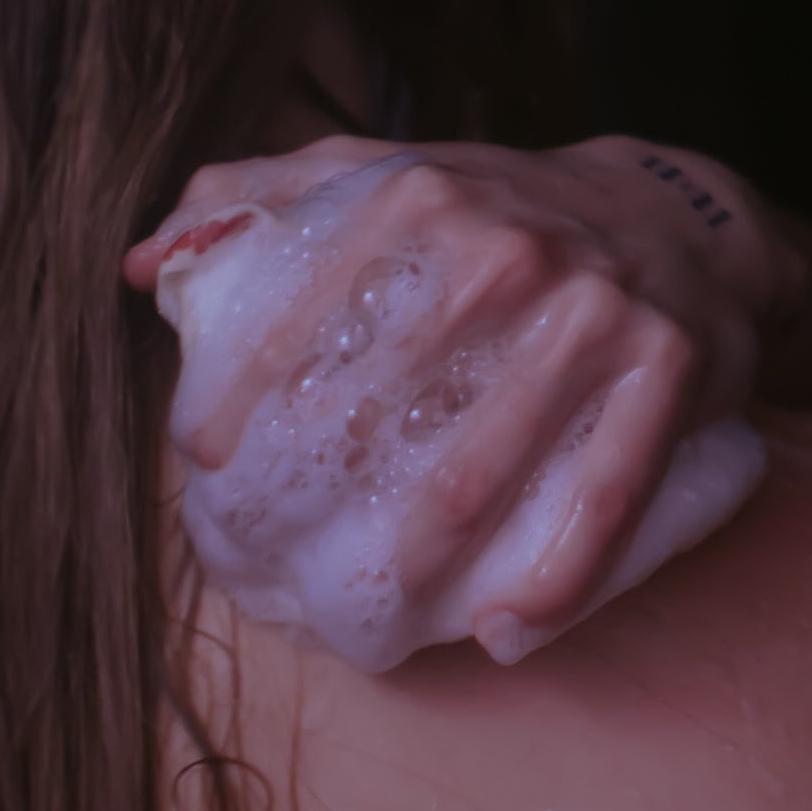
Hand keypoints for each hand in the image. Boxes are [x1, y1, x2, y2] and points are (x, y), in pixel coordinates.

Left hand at [122, 133, 801, 649]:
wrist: (671, 213)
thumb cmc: (495, 216)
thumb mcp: (377, 176)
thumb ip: (258, 202)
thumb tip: (140, 265)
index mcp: (414, 198)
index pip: (291, 329)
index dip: (233, 416)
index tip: (209, 476)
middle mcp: (504, 251)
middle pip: (378, 426)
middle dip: (314, 519)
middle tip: (283, 579)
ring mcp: (592, 315)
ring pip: (477, 481)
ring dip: (412, 577)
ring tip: (370, 627)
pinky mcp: (669, 371)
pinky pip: (604, 503)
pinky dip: (552, 584)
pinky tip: (503, 634)